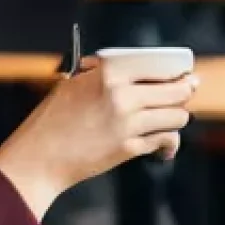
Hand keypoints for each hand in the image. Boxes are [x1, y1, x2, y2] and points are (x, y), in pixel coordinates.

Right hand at [0, 57, 197, 217]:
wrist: (37, 159)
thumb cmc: (53, 120)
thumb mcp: (75, 84)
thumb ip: (106, 73)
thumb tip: (139, 66)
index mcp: (109, 72)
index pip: (161, 66)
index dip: (179, 72)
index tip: (186, 76)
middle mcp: (122, 95)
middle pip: (177, 91)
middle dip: (185, 93)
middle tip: (187, 93)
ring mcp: (127, 122)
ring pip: (178, 116)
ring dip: (176, 119)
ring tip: (167, 121)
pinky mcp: (129, 147)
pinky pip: (166, 140)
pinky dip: (168, 144)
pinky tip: (164, 146)